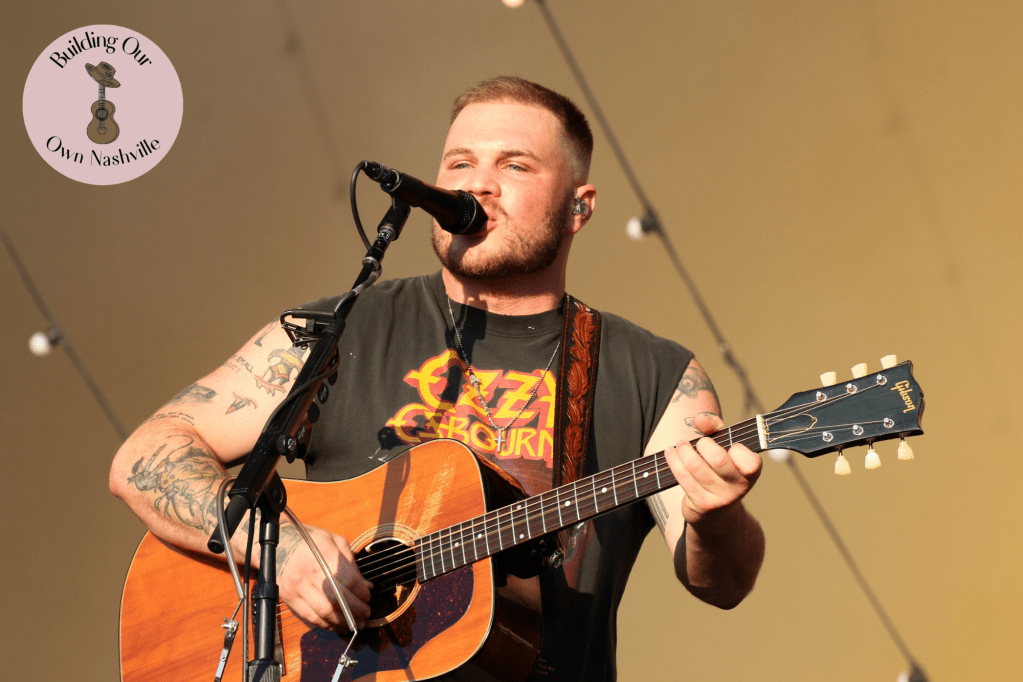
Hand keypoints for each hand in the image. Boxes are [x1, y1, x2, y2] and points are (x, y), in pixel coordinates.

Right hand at [275, 525, 372, 630]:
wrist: (278, 544)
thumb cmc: (309, 540)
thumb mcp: (334, 540)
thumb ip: (351, 562)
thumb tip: (365, 585)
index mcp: (324, 555)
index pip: (350, 580)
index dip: (363, 592)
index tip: (368, 596)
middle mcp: (310, 573)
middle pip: (338, 600)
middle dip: (356, 611)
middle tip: (366, 614)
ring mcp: (298, 587)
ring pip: (325, 613)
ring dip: (343, 622)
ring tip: (355, 623)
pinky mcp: (289, 598)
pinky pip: (310, 618)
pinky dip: (326, 625)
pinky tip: (337, 624)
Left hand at [664, 412, 761, 535]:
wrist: (718, 516)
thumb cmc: (721, 472)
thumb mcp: (725, 448)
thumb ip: (716, 428)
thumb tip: (700, 419)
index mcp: (750, 473)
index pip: (750, 461)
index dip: (737, 450)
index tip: (728, 445)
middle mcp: (739, 488)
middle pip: (718, 459)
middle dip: (704, 444)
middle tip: (699, 442)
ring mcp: (720, 498)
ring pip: (696, 467)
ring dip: (684, 450)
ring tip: (681, 445)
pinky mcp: (701, 505)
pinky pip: (683, 478)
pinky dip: (673, 461)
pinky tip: (670, 453)